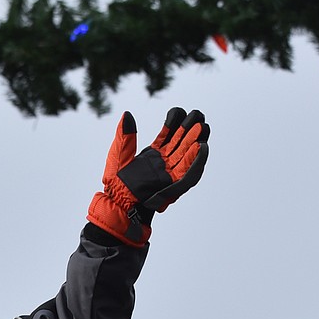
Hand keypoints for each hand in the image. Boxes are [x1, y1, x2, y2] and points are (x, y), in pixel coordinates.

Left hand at [87, 107, 209, 245]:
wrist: (118, 205)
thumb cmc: (117, 183)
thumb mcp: (119, 156)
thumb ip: (125, 136)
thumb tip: (127, 115)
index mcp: (153, 154)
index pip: (168, 134)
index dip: (174, 122)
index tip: (176, 113)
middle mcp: (164, 162)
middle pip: (182, 141)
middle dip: (191, 128)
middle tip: (197, 116)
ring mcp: (170, 173)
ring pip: (188, 154)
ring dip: (197, 141)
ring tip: (202, 127)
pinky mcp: (174, 185)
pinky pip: (189, 172)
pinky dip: (196, 160)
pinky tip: (201, 146)